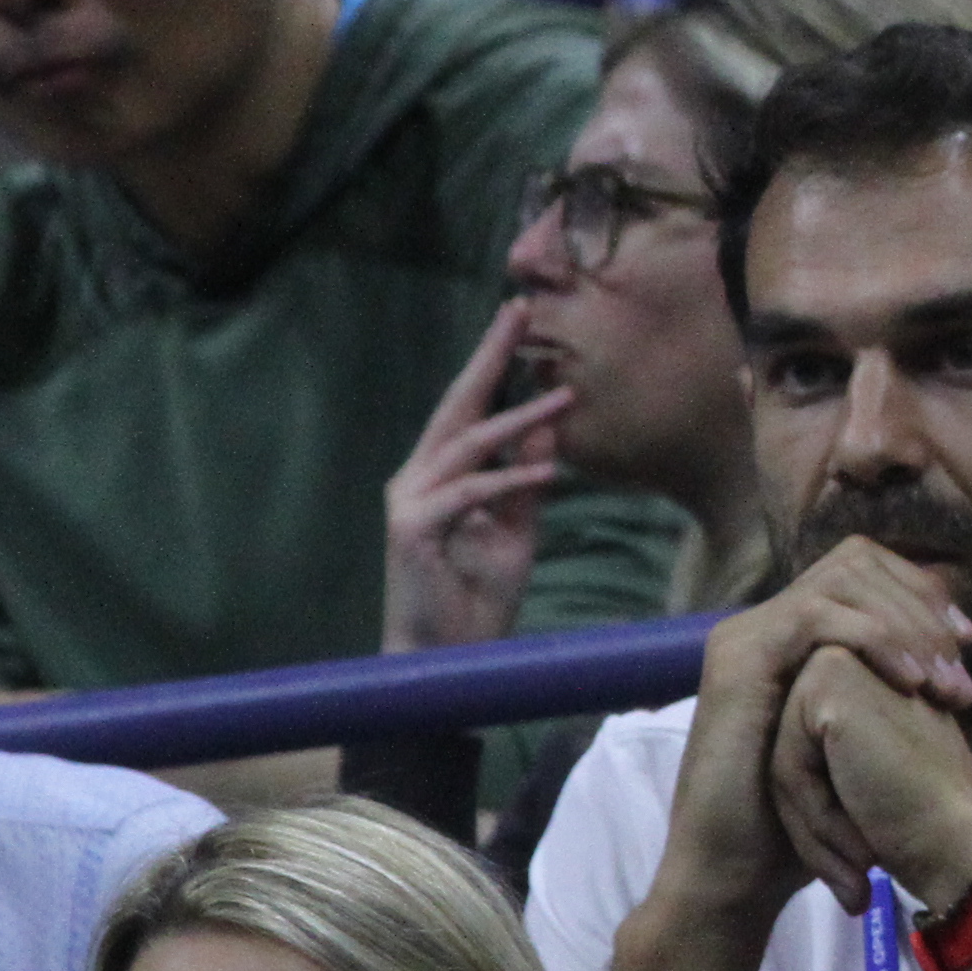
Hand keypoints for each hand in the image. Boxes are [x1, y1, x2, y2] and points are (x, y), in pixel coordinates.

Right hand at [382, 301, 570, 653]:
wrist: (444, 657)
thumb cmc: (476, 596)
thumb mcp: (517, 530)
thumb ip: (527, 482)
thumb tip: (548, 429)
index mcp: (437, 474)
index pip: (466, 409)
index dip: (490, 363)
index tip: (518, 317)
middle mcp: (415, 478)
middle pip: (456, 407)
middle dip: (489, 358)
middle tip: (520, 313)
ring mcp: (408, 502)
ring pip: (466, 446)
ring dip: (518, 421)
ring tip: (563, 397)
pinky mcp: (412, 531)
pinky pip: (467, 494)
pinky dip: (506, 480)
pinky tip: (545, 472)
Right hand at [657, 539, 971, 940]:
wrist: (737, 872)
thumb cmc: (800, 822)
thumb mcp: (860, 742)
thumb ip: (889, 692)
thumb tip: (951, 660)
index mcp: (793, 637)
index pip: (865, 570)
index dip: (921, 594)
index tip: (966, 642)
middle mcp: (767, 625)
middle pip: (856, 559)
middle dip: (920, 603)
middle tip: (962, 656)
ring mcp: (747, 636)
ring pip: (841, 579)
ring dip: (905, 623)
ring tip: (943, 680)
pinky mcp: (738, 660)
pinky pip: (815, 616)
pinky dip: (873, 638)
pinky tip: (911, 681)